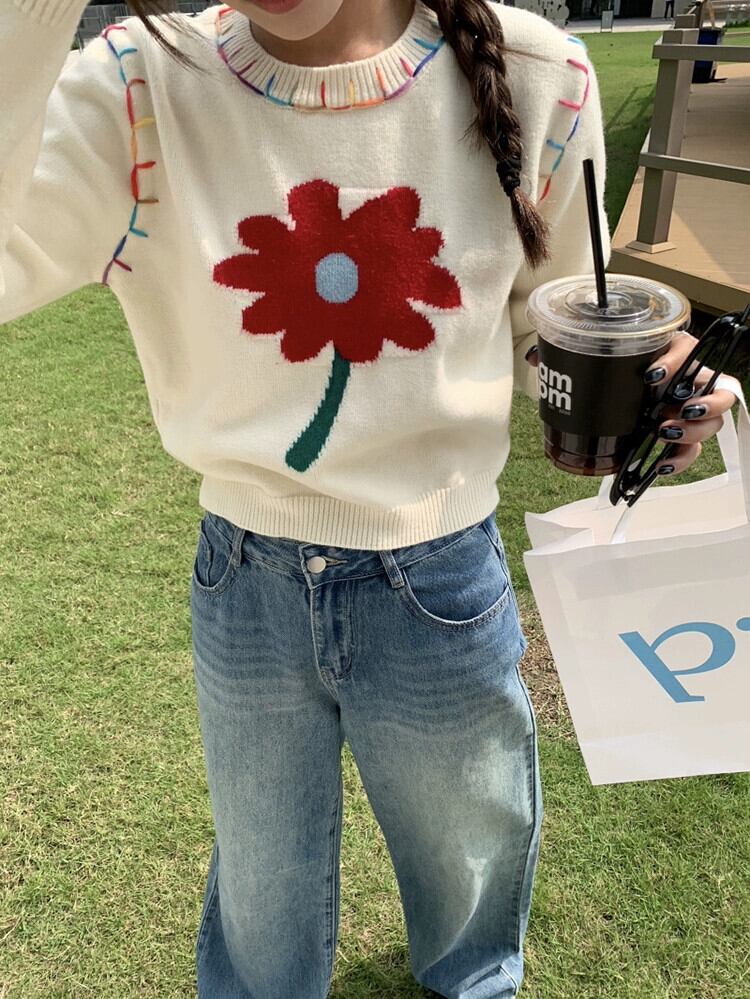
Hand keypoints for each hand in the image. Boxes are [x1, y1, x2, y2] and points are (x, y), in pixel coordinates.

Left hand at [524, 334, 738, 475]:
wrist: (606, 402)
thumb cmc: (605, 376)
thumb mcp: (589, 362)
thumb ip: (566, 355)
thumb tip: (535, 357)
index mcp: (669, 354)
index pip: (687, 347)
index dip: (676, 360)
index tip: (650, 375)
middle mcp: (687, 381)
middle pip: (715, 386)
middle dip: (702, 400)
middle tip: (670, 410)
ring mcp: (688, 410)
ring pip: (714, 419)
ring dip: (696, 429)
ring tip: (665, 434)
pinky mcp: (681, 437)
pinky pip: (693, 451)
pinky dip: (681, 460)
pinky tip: (661, 465)